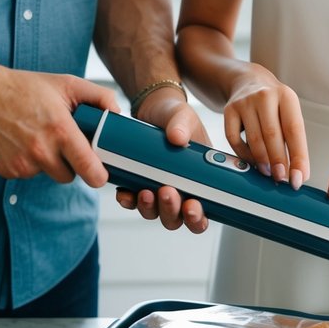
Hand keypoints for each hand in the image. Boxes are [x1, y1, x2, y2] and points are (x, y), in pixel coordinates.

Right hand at [0, 59, 119, 186]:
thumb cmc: (26, 88)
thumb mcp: (67, 84)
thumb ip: (99, 96)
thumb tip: (118, 114)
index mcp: (60, 130)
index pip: (89, 169)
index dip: (99, 175)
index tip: (101, 174)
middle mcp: (41, 150)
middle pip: (69, 176)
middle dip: (71, 164)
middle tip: (63, 143)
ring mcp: (22, 163)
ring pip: (48, 174)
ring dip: (49, 162)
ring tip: (39, 137)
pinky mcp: (7, 170)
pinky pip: (29, 174)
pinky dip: (29, 163)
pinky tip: (22, 142)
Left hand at [115, 89, 209, 232]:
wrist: (153, 109)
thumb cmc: (176, 117)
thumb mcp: (184, 117)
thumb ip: (183, 125)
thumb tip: (177, 138)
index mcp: (201, 180)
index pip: (204, 211)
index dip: (198, 218)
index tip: (192, 206)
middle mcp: (181, 190)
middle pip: (177, 217)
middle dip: (172, 211)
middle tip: (167, 192)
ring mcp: (158, 189)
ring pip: (155, 213)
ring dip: (150, 208)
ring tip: (145, 193)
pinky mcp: (139, 184)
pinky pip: (133, 201)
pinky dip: (128, 200)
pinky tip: (124, 193)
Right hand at [223, 63, 308, 188]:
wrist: (248, 80)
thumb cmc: (273, 103)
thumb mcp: (288, 112)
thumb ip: (292, 138)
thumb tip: (297, 172)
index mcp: (286, 97)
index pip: (294, 130)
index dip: (298, 156)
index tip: (300, 177)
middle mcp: (265, 96)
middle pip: (272, 135)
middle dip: (278, 161)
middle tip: (283, 178)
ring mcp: (245, 102)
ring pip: (253, 139)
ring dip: (262, 161)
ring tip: (269, 173)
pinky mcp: (229, 110)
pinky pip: (234, 139)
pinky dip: (244, 155)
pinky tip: (252, 162)